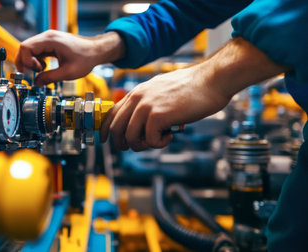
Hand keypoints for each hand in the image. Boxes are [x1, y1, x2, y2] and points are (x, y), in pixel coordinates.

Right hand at [15, 30, 124, 85]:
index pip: (26, 47)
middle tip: (29, 75)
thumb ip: (50, 78)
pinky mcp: (51, 43)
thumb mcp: (67, 73)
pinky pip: (37, 50)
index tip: (34, 72)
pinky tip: (44, 67)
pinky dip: (36, 59)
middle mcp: (47, 36)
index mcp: (50, 40)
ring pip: (30, 49)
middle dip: (25, 62)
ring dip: (31, 61)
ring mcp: (48, 38)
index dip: (26, 61)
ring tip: (41, 70)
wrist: (96, 51)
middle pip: (25, 47)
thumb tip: (36, 83)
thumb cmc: (86, 59)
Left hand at [100, 67, 230, 150]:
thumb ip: (148, 104)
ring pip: (130, 138)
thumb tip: (142, 125)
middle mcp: (137, 98)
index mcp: (137, 92)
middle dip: (123, 144)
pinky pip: (150, 140)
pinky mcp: (158, 115)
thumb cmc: (191, 88)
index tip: (106, 141)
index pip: (111, 113)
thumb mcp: (161, 91)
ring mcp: (146, 106)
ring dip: (144, 145)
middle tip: (138, 147)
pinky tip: (171, 135)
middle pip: (116, 129)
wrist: (211, 80)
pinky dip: (159, 143)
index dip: (106, 130)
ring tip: (159, 140)